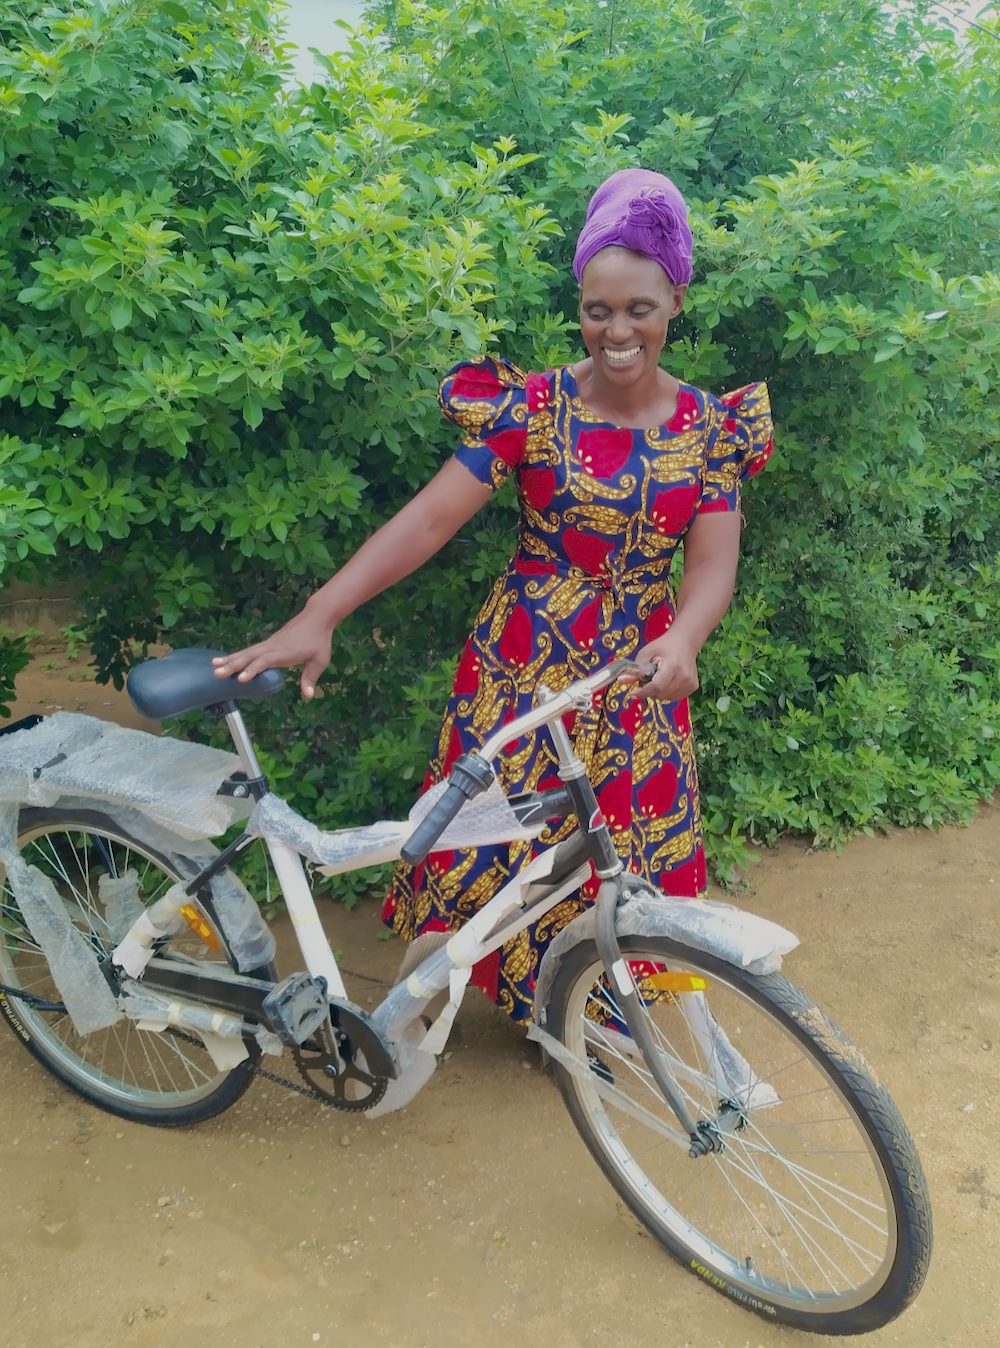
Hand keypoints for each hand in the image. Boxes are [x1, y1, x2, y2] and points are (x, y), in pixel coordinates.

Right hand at [212, 607, 333, 699]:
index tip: (240, 679)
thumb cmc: (319, 640)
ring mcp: (269, 643)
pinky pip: (251, 650)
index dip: (252, 670)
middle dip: (233, 665)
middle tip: (217, 673)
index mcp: (283, 652)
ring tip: (214, 664)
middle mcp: (272, 647)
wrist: (316, 617)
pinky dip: (238, 654)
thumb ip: (310, 677)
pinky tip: (228, 658)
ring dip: (231, 659)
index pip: (264, 661)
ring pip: (247, 652)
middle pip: (249, 656)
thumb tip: (308, 696)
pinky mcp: (269, 642)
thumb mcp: (320, 660)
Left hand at [620, 629, 698, 702]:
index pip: (657, 686)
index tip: (633, 694)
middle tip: (647, 679)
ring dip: (657, 692)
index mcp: (673, 666)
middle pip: (660, 693)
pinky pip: (674, 697)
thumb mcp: (646, 653)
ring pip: (666, 698)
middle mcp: (684, 676)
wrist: (685, 641)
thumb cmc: (663, 646)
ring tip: (658, 677)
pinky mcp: (693, 687)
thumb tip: (621, 681)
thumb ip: (635, 669)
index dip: (643, 692)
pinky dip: (666, 692)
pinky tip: (667, 681)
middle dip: (649, 690)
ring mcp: (690, 683)